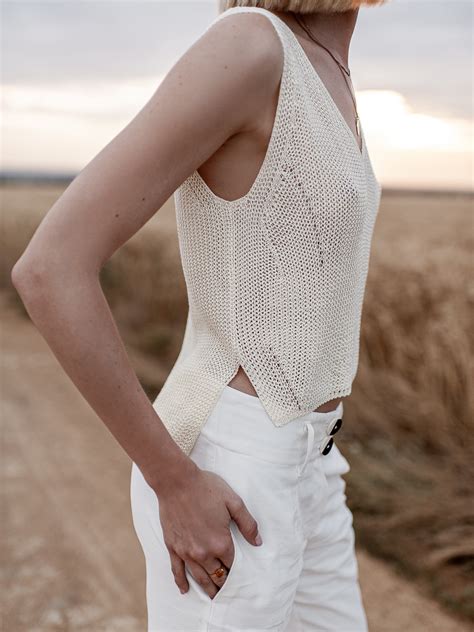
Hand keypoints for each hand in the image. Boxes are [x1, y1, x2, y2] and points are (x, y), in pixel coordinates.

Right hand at [155, 465, 261, 598]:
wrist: (176, 481)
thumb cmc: (206, 487)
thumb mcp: (233, 502)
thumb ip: (247, 524)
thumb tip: (258, 542)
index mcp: (220, 542)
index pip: (232, 565)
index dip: (238, 572)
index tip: (242, 578)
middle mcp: (203, 552)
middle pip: (216, 575)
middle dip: (224, 584)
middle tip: (229, 592)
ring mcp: (186, 551)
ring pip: (199, 577)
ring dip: (207, 588)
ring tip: (214, 597)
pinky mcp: (172, 547)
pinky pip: (177, 570)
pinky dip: (181, 582)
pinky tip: (185, 590)